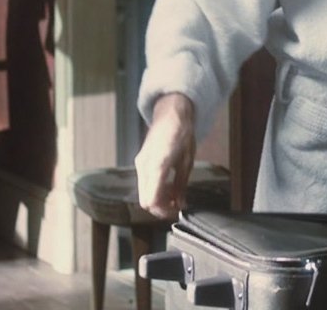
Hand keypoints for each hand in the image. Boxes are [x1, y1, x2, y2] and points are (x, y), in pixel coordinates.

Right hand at [134, 93, 196, 219]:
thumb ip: (181, 185)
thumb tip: (180, 203)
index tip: (175, 211)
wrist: (171, 114)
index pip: (152, 199)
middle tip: (176, 206)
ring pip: (143, 193)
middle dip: (160, 208)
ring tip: (174, 196)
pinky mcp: (140, 162)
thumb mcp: (187, 161)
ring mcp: (140, 164)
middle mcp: (144, 166)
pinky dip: (153, 190)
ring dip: (157, 200)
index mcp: (158, 165)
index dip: (163, 211)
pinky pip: (144, 183)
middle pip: (145, 200)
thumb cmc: (182, 134)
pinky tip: (167, 187)